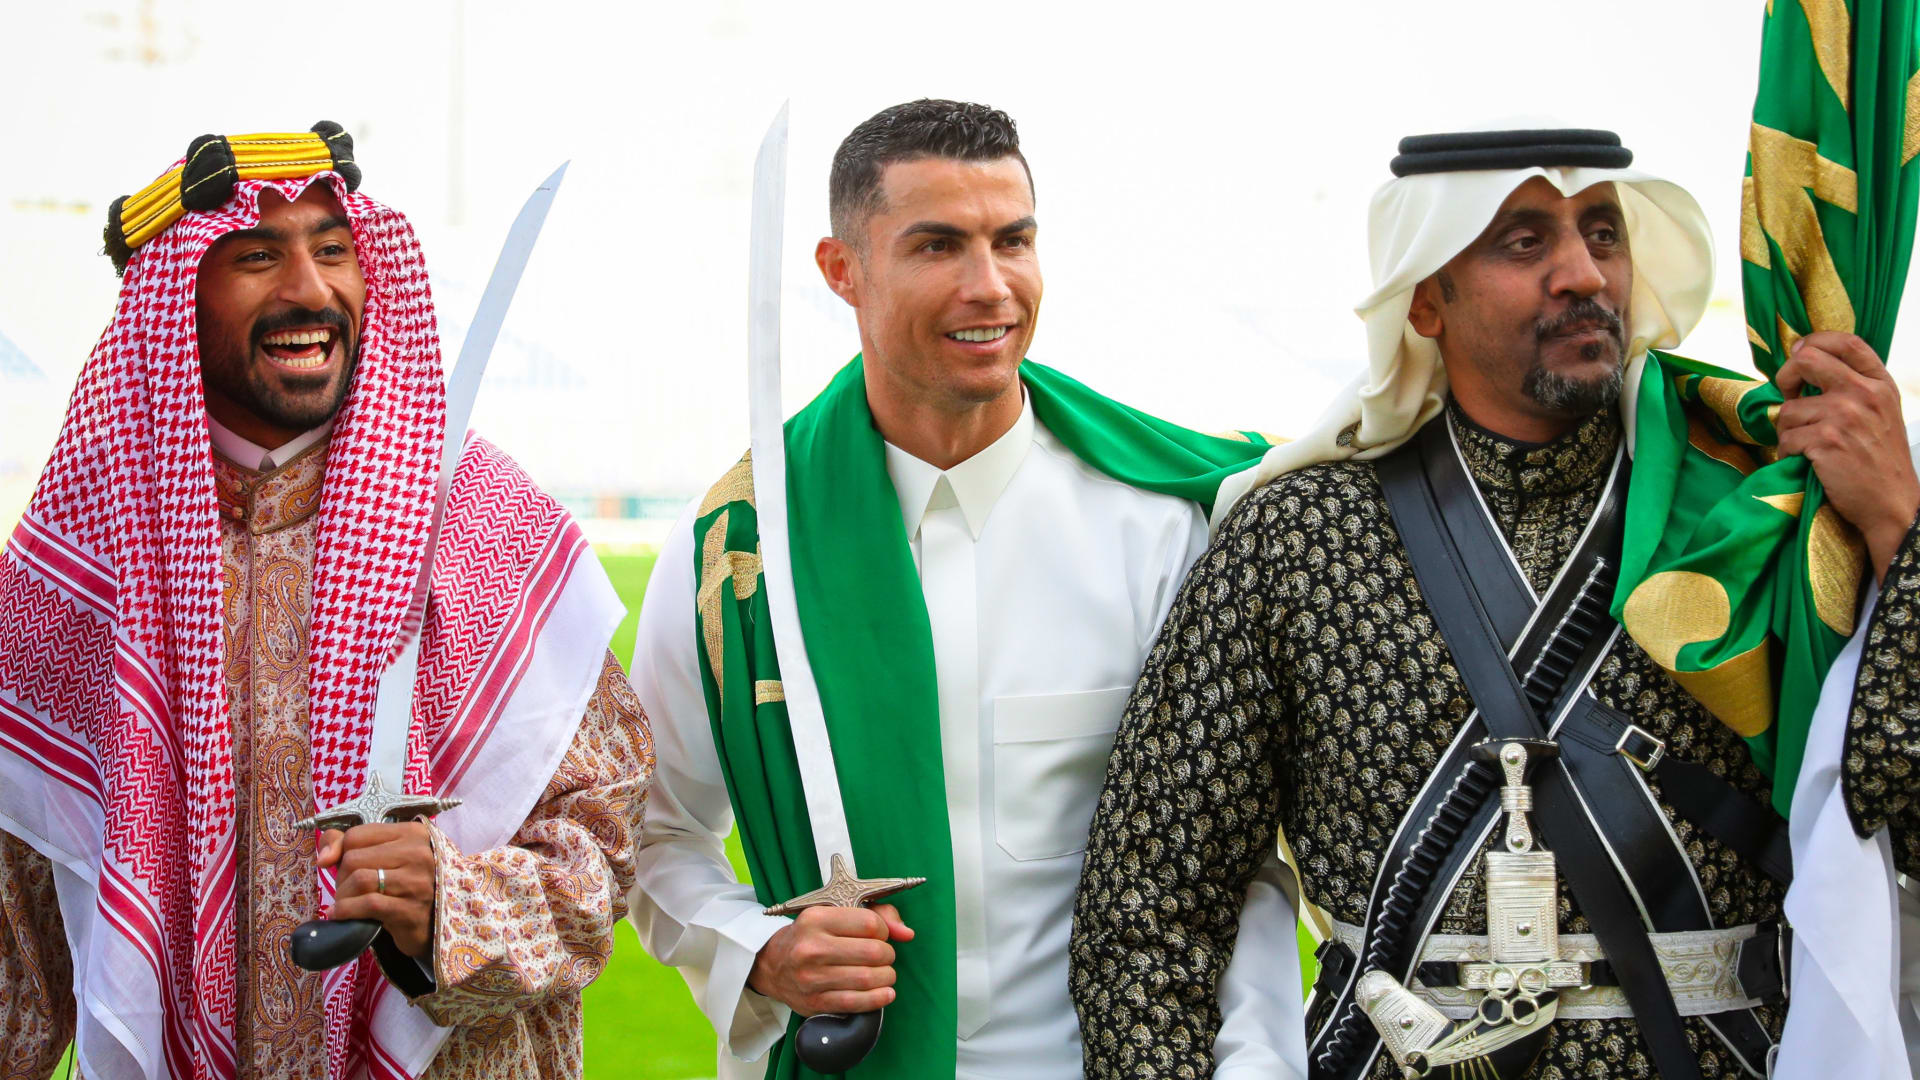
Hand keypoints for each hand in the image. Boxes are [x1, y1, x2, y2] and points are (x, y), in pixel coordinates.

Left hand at [316, 820, 436, 957]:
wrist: (431, 923)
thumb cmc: (402, 886)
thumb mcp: (382, 857)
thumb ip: (346, 844)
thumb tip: (323, 858)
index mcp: (413, 833)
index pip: (356, 835)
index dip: (340, 853)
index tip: (343, 868)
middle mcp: (420, 853)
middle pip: (354, 858)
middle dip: (341, 878)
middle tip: (347, 891)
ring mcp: (418, 882)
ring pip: (360, 880)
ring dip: (342, 896)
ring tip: (344, 904)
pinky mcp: (411, 910)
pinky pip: (368, 904)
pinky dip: (346, 911)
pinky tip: (340, 915)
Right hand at [747, 903, 911, 1016]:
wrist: (773, 965)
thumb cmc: (811, 936)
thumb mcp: (836, 913)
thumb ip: (877, 914)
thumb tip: (906, 933)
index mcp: (815, 919)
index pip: (869, 923)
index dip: (884, 930)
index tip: (880, 935)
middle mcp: (811, 948)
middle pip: (873, 952)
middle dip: (888, 955)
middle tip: (884, 956)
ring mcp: (811, 978)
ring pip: (868, 978)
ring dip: (886, 977)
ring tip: (884, 973)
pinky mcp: (815, 1002)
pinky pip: (857, 1003)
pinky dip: (879, 999)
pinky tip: (885, 992)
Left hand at [1776, 331, 1919, 581]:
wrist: (1892, 503)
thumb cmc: (1879, 460)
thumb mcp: (1881, 413)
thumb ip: (1855, 387)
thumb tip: (1805, 363)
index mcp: (1880, 383)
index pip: (1846, 341)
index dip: (1814, 341)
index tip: (1799, 352)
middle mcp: (1864, 393)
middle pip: (1806, 360)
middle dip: (1785, 377)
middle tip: (1787, 395)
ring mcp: (1844, 416)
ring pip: (1788, 410)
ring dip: (1788, 432)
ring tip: (1808, 448)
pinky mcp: (1826, 441)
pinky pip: (1785, 439)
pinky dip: (1788, 454)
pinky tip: (1807, 464)